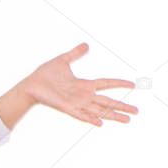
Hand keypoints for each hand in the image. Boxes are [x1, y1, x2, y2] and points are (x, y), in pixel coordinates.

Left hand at [22, 42, 138, 125]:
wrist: (29, 85)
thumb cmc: (44, 75)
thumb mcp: (62, 61)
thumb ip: (75, 54)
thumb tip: (86, 45)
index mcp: (84, 84)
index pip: (106, 83)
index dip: (119, 83)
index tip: (133, 84)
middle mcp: (83, 95)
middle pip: (108, 101)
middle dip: (122, 106)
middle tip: (137, 111)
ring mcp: (76, 103)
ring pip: (99, 110)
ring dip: (113, 115)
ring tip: (127, 120)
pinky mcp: (66, 108)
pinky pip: (81, 115)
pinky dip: (91, 118)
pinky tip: (101, 123)